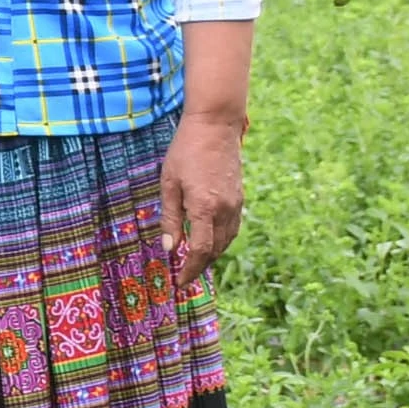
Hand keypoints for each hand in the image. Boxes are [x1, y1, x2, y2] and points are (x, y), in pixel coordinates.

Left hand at [162, 111, 245, 289]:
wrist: (215, 125)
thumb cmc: (185, 151)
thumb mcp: (169, 184)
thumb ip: (170, 218)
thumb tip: (169, 248)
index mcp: (204, 208)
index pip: (199, 251)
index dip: (189, 270)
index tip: (180, 282)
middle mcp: (224, 210)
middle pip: (215, 250)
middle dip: (200, 266)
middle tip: (184, 275)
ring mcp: (235, 204)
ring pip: (226, 241)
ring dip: (212, 255)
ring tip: (195, 262)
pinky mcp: (239, 197)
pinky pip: (233, 228)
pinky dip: (222, 240)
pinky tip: (210, 240)